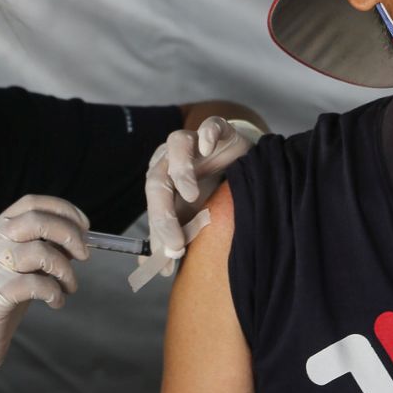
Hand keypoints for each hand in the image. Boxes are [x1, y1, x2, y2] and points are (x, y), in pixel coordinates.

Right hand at [0, 194, 89, 392]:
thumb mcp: (15, 268)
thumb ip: (39, 250)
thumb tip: (76, 240)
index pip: (30, 203)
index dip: (62, 209)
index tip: (84, 225)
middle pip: (36, 220)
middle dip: (69, 234)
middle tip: (84, 254)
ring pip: (40, 252)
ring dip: (65, 269)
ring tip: (69, 286)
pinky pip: (37, 285)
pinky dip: (55, 293)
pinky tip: (56, 302)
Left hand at [144, 117, 261, 264]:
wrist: (240, 160)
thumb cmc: (211, 188)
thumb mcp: (192, 216)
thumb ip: (173, 237)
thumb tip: (154, 267)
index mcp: (161, 179)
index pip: (153, 205)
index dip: (159, 231)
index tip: (172, 256)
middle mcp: (171, 158)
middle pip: (157, 179)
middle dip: (163, 214)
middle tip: (176, 243)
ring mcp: (194, 141)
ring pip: (176, 145)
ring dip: (180, 169)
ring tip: (191, 195)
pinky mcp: (218, 128)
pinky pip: (210, 125)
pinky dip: (207, 133)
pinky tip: (208, 147)